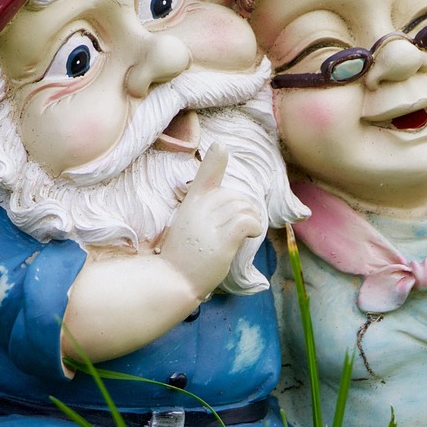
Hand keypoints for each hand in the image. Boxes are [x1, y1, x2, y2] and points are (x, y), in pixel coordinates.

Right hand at [159, 143, 262, 298]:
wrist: (172, 281)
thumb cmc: (182, 254)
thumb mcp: (187, 223)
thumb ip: (204, 208)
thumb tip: (232, 203)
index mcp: (191, 203)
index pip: (205, 174)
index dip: (214, 159)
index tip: (220, 146)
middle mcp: (199, 209)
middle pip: (236, 196)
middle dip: (244, 209)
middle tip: (241, 227)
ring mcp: (209, 224)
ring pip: (244, 207)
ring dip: (252, 219)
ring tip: (245, 232)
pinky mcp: (221, 240)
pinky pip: (247, 221)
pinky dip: (254, 226)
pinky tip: (251, 234)